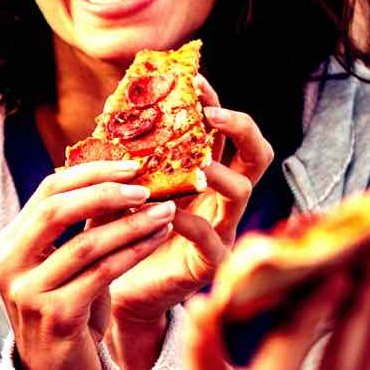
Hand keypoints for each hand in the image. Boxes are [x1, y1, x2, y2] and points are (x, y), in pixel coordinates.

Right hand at [0, 160, 174, 369]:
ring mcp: (28, 294)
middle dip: (106, 191)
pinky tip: (156, 239)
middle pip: (57, 210)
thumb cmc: (70, 314)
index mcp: (9, 247)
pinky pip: (102, 274)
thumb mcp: (70, 267)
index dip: (90, 172)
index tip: (131, 164)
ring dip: (131, 223)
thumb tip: (119, 178)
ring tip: (164, 211)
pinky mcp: (55, 316)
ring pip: (85, 243)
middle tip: (147, 184)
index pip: (46, 193)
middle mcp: (9, 267)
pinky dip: (133, 252)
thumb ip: (83, 228)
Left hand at [108, 80, 273, 369]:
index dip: (214, 101)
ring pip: (243, 192)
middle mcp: (220, 197)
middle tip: (211, 115)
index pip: (221, 129)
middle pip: (256, 153)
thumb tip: (113, 105)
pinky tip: (169, 217)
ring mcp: (222, 229)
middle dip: (240, 127)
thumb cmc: (118, 233)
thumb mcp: (117, 188)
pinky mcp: (210, 263)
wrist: (113, 289)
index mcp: (203, 171)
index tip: (194, 80)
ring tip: (196, 168)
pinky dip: (192, 224)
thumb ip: (123, 155)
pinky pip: (213, 239)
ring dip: (220, 174)